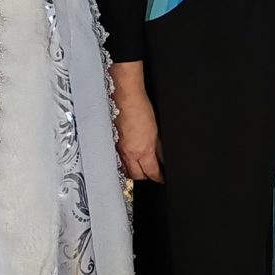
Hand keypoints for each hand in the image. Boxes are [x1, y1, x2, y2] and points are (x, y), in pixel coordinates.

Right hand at [111, 62, 162, 182]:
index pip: (152, 173)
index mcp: (143, 151)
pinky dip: (123, 162)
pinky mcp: (111, 143)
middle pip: (137, 176)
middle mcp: (129, 153)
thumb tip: (162, 158)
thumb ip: (158, 147)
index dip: (158, 177)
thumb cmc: (141, 108)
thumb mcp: (156, 130)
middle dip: (145, 177)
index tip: (162, 178)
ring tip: (139, 169)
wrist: (124, 97)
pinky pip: (117, 159)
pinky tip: (126, 159)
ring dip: (133, 171)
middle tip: (151, 174)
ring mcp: (118, 149)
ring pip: (125, 170)